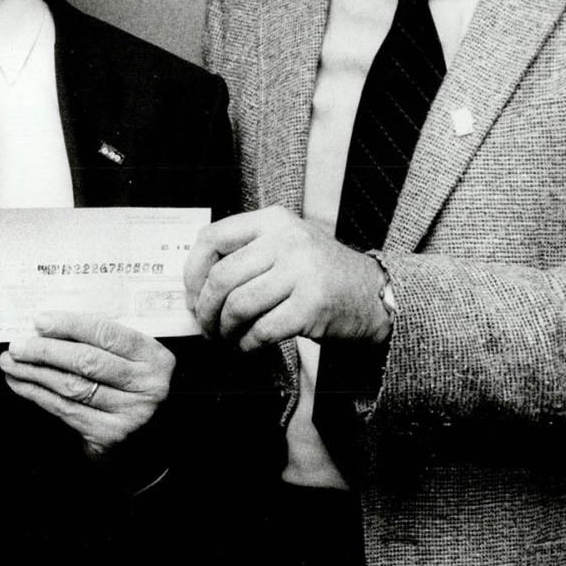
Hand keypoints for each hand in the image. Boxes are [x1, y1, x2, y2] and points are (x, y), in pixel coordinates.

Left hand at [0, 312, 174, 458]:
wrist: (148, 434)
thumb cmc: (131, 382)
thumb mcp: (131, 356)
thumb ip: (102, 339)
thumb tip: (48, 324)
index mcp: (154, 356)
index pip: (107, 333)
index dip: (70, 325)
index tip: (39, 321)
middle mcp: (146, 385)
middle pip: (87, 361)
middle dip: (45, 351)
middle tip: (17, 345)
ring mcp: (129, 413)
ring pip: (72, 387)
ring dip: (34, 373)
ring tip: (10, 362)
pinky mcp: (108, 434)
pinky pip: (65, 409)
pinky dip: (38, 395)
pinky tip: (21, 384)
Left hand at [183, 206, 389, 350]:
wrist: (374, 294)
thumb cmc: (320, 274)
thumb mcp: (285, 244)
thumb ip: (246, 252)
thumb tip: (195, 283)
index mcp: (273, 221)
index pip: (213, 237)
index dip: (192, 270)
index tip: (190, 293)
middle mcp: (287, 240)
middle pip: (222, 277)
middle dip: (205, 309)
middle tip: (205, 325)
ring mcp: (301, 272)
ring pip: (238, 305)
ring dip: (224, 330)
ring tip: (226, 337)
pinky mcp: (311, 306)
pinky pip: (262, 329)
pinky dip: (247, 343)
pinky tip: (248, 345)